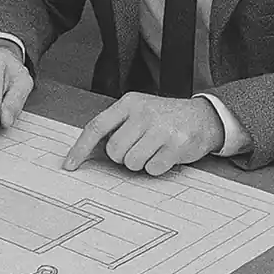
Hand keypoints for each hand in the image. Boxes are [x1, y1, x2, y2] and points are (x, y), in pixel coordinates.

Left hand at [62, 93, 224, 175]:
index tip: (69, 165)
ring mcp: (161, 129)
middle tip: (138, 148)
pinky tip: (166, 154)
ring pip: (131, 162)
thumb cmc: (164, 117)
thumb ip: (116, 125)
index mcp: (129, 103)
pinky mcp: (176, 145)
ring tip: (153, 149)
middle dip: (122, 157)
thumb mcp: (139, 110)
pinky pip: (152, 169)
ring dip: (140, 163)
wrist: (203, 117)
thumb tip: (87, 151)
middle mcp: (143, 113)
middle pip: (114, 151)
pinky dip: (156, 167)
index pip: (96, 127)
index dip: (80, 148)